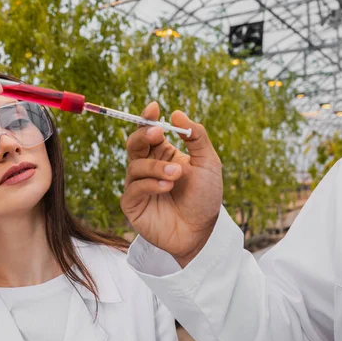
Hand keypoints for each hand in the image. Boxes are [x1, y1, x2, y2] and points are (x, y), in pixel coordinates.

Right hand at [121, 102, 222, 266]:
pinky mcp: (133, 203)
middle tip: (157, 133)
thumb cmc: (205, 197)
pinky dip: (151, 184)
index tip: (154, 108)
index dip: (147, 118)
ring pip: (135, 165)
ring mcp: (138, 185)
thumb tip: (177, 113)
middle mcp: (147, 167)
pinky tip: (167, 187)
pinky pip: (134, 187)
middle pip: (134, 143)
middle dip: (143, 135)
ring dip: (156, 167)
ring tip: (177, 175)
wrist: (202, 232)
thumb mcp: (208, 163)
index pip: (149, 131)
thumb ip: (196, 137)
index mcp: (162, 154)